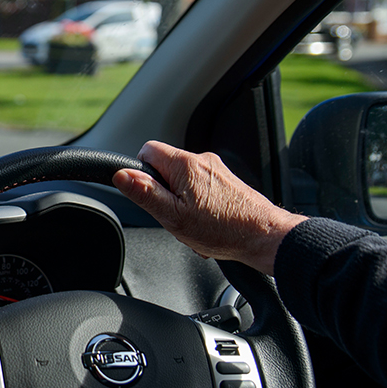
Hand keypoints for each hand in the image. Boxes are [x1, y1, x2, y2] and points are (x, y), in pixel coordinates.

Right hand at [112, 141, 306, 274]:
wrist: (265, 237)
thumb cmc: (224, 229)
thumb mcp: (173, 217)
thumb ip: (145, 193)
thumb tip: (121, 174)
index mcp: (185, 164)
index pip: (147, 150)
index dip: (141, 173)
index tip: (150, 195)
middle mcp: (202, 160)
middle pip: (165, 169)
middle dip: (164, 194)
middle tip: (175, 216)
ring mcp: (217, 170)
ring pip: (183, 182)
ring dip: (182, 204)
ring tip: (194, 224)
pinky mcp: (227, 182)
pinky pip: (200, 189)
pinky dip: (198, 207)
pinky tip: (207, 225)